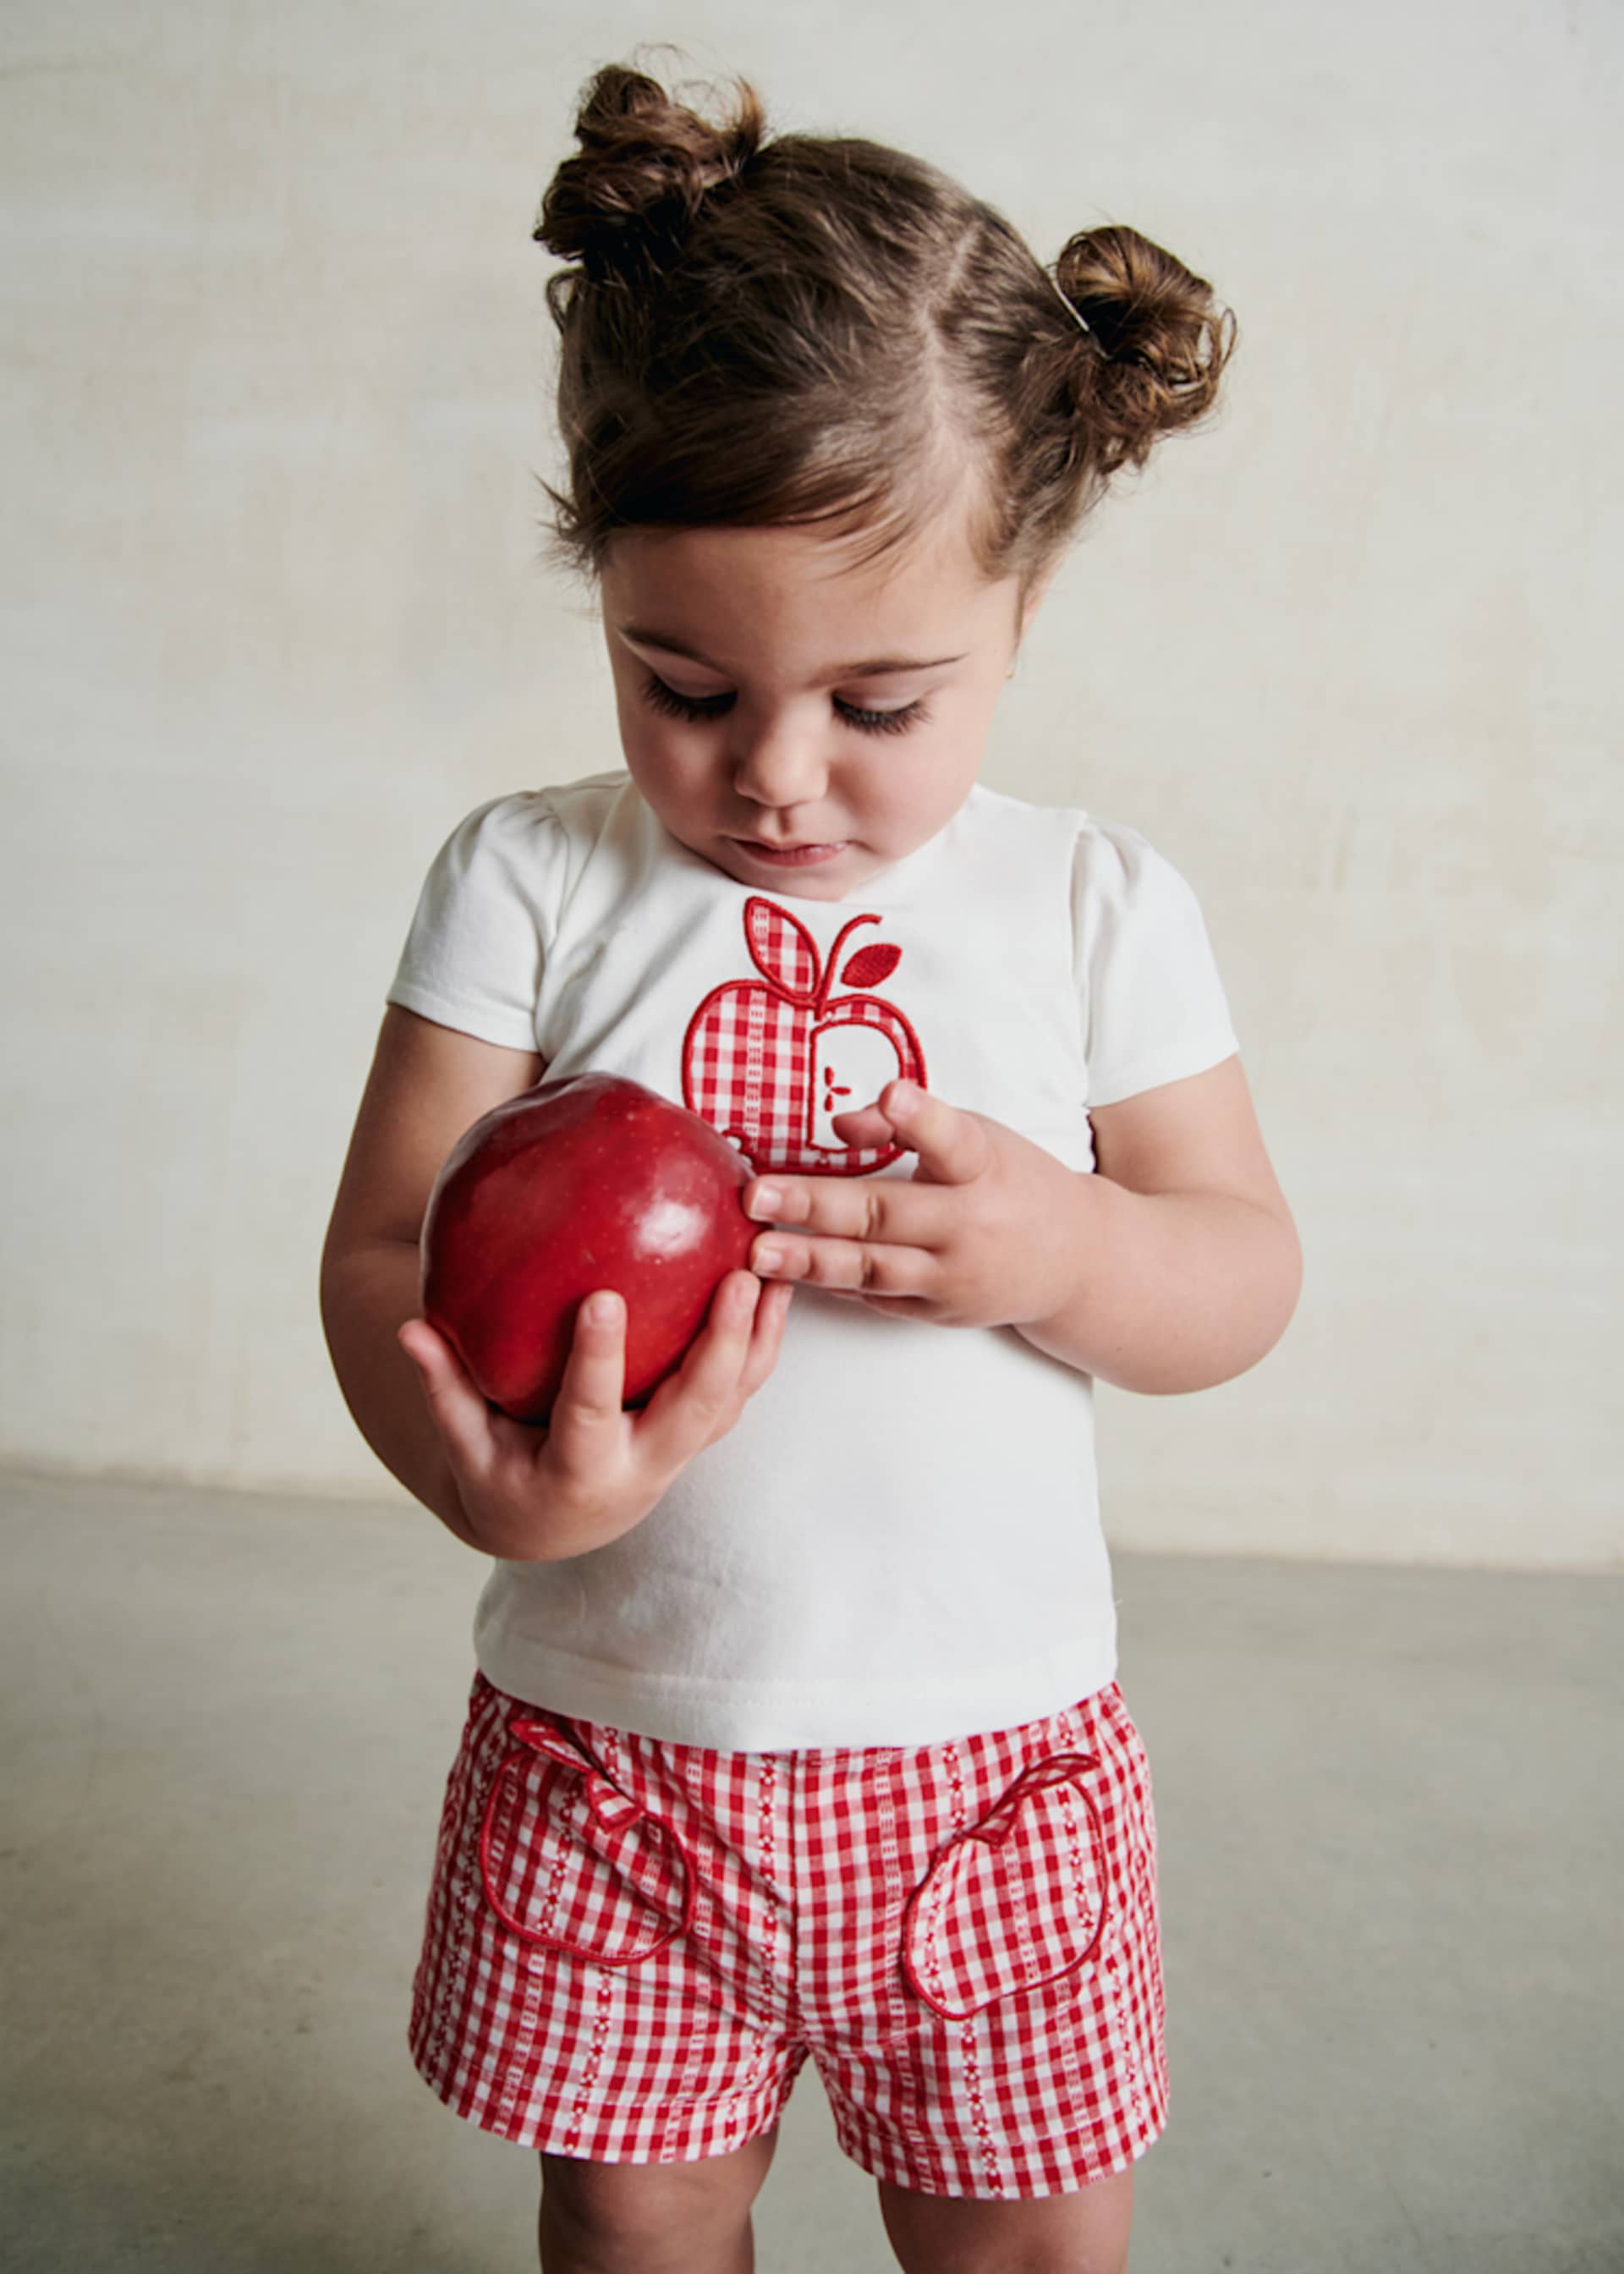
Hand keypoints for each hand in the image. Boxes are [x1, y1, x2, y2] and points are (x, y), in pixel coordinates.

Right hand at [397, 1270, 793, 1561]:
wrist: (554, 1529)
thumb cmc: (502, 1476)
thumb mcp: (467, 1445)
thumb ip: (444, 1388)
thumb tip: (410, 1327)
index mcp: (580, 1471)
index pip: (591, 1412)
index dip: (599, 1360)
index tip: (603, 1298)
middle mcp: (642, 1467)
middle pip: (695, 1410)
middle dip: (720, 1345)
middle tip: (737, 1278)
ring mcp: (680, 1455)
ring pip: (733, 1400)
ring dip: (759, 1339)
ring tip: (775, 1269)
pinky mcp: (701, 1438)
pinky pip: (743, 1390)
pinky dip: (764, 1343)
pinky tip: (777, 1284)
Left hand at [742, 1079, 1086, 1329]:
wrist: (1073, 1261)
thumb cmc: (1012, 1185)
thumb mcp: (978, 1137)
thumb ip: (911, 1127)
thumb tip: (840, 1125)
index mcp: (985, 1167)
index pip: (952, 1140)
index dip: (920, 1119)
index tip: (892, 1095)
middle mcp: (970, 1225)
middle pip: (887, 1213)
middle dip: (816, 1206)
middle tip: (758, 1196)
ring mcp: (953, 1276)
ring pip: (872, 1268)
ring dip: (809, 1260)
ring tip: (758, 1251)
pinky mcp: (939, 1312)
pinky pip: (877, 1296)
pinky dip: (832, 1284)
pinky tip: (787, 1274)